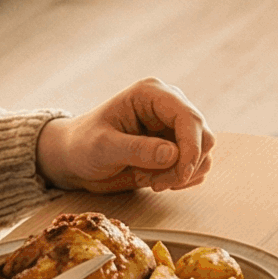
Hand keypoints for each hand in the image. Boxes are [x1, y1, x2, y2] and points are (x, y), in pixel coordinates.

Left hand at [38, 78, 213, 192]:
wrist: (74, 159)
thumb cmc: (81, 146)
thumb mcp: (102, 148)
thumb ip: (136, 149)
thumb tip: (173, 154)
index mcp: (152, 95)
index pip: (189, 118)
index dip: (191, 148)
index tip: (180, 175)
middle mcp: (169, 107)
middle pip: (204, 137)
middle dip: (185, 166)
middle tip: (156, 183)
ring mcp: (174, 127)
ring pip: (203, 154)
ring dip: (181, 175)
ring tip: (150, 181)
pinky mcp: (176, 147)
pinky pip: (196, 166)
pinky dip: (181, 180)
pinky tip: (155, 181)